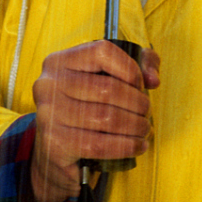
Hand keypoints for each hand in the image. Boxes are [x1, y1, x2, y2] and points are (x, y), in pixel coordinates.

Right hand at [29, 40, 161, 201]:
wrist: (56, 149)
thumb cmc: (84, 107)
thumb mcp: (105, 77)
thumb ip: (136, 64)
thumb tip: (153, 78)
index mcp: (59, 61)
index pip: (102, 52)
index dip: (130, 68)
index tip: (142, 84)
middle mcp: (48, 85)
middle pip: (108, 89)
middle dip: (138, 103)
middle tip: (147, 112)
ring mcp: (49, 115)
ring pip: (106, 118)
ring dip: (135, 126)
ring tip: (144, 129)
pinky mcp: (55, 144)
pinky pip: (99, 145)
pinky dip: (125, 146)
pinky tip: (137, 145)